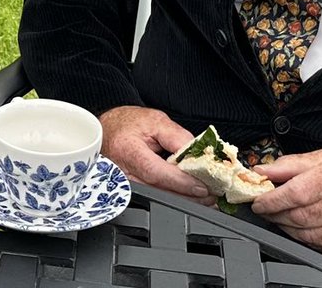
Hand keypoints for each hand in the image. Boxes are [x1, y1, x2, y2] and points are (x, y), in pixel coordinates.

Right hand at [99, 106, 213, 201]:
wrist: (108, 130)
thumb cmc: (129, 124)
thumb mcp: (155, 120)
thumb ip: (177, 137)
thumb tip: (198, 155)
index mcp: (128, 151)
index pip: (157, 173)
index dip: (181, 182)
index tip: (202, 187)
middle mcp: (125, 174)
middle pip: (161, 192)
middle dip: (190, 196)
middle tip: (213, 194)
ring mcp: (126, 187)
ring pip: (160, 200)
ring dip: (186, 200)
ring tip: (207, 197)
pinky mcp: (132, 194)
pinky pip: (156, 199)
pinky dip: (176, 199)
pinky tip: (190, 197)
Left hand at [249, 147, 321, 256]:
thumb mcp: (320, 157)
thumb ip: (288, 165)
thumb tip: (262, 172)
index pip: (296, 193)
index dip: (272, 200)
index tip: (258, 202)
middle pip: (301, 217)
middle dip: (276, 215)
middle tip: (265, 210)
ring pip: (309, 235)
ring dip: (288, 228)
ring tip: (280, 217)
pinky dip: (306, 239)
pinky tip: (300, 228)